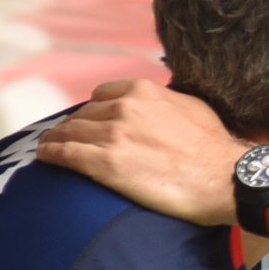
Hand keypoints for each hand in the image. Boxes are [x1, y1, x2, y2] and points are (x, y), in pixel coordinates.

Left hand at [38, 81, 246, 225]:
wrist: (223, 178)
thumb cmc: (214, 148)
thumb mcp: (192, 108)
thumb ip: (166, 102)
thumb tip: (161, 103)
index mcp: (143, 91)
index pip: (102, 95)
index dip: (95, 110)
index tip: (92, 122)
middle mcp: (123, 108)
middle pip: (83, 114)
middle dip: (75, 126)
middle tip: (69, 139)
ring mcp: (112, 135)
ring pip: (69, 132)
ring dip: (56, 139)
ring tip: (48, 147)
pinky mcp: (105, 164)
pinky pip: (65, 154)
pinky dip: (51, 154)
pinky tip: (45, 158)